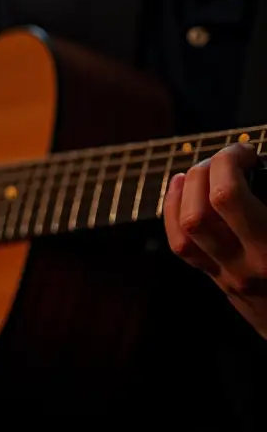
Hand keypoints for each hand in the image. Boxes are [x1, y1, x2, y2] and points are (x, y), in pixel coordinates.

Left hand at [163, 142, 266, 337]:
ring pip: (184, 231)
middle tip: (225, 159)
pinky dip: (174, 213)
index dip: (229, 162)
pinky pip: (182, 247)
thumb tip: (264, 167)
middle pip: (198, 213)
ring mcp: (229, 275)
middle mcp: (247, 265)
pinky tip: (181, 191)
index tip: (248, 152)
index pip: (228, 197)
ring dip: (183, 194)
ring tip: (197, 171)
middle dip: (205, 174)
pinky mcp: (219, 280)